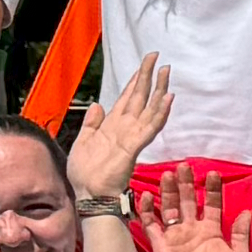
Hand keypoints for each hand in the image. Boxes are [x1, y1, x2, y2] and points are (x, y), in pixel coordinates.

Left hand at [66, 56, 173, 207]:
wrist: (89, 194)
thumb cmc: (85, 173)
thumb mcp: (83, 142)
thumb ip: (92, 123)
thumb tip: (97, 105)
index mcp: (112, 126)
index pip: (127, 98)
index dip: (135, 81)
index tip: (144, 65)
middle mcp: (125, 128)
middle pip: (140, 97)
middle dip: (148, 77)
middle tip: (157, 57)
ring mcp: (132, 136)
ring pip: (149, 107)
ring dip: (158, 89)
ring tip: (166, 71)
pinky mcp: (133, 146)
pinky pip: (150, 125)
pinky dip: (160, 111)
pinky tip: (168, 98)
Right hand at [136, 162, 251, 251]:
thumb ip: (242, 233)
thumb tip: (248, 211)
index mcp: (212, 230)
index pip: (212, 204)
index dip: (213, 189)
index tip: (213, 173)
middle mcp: (192, 229)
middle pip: (188, 200)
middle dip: (186, 183)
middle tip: (184, 166)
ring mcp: (175, 235)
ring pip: (170, 207)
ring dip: (168, 191)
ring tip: (168, 174)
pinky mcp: (160, 243)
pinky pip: (151, 223)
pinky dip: (147, 209)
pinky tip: (147, 195)